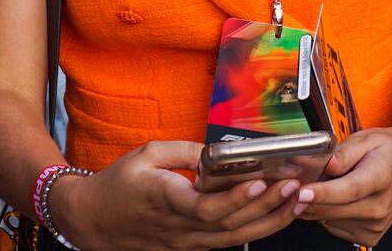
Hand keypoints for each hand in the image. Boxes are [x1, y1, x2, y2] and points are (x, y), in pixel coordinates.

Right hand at [57, 141, 300, 249]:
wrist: (93, 220)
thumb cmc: (117, 183)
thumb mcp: (146, 153)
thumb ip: (184, 150)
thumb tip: (218, 150)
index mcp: (167, 201)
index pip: (206, 208)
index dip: (236, 198)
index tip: (260, 181)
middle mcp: (180, 228)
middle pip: (231, 227)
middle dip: (268, 207)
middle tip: (297, 188)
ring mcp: (187, 242)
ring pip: (235, 239)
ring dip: (270, 221)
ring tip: (298, 201)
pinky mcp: (191, 246)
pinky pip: (228, 241)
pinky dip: (256, 228)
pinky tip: (277, 213)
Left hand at [291, 128, 391, 245]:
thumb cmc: (389, 151)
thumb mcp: (367, 138)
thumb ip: (342, 152)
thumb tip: (324, 164)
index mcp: (381, 177)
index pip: (350, 189)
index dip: (324, 193)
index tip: (302, 192)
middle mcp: (380, 206)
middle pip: (334, 209)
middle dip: (307, 198)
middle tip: (296, 182)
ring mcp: (376, 225)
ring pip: (329, 220)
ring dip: (317, 206)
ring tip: (326, 185)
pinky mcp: (369, 236)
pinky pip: (334, 228)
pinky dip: (328, 214)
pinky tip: (336, 199)